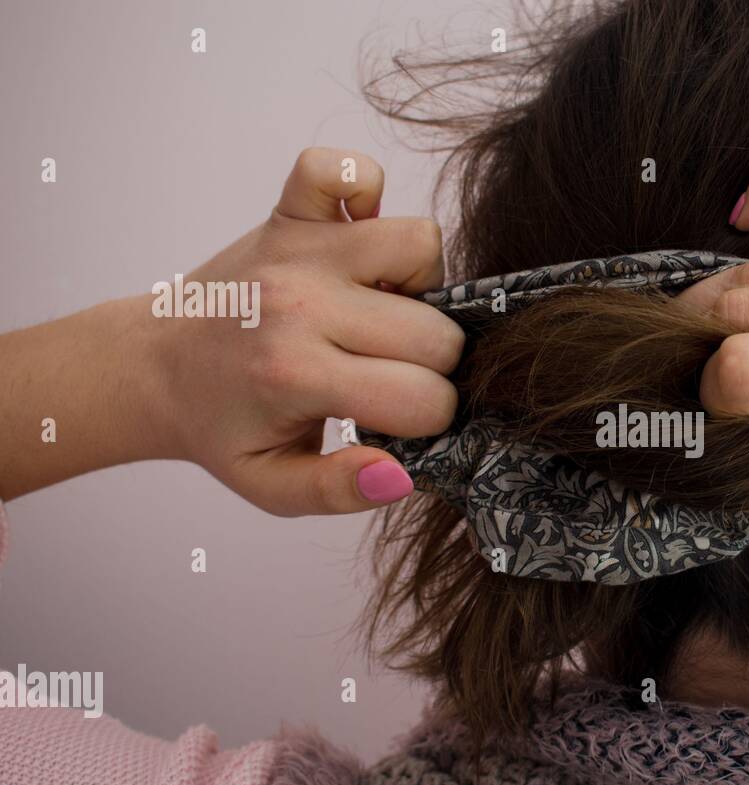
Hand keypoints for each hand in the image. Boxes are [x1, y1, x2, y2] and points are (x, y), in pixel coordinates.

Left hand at [0, 147, 460, 515]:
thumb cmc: (222, 426)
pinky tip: (356, 243)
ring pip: (419, 246)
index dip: (429, 418)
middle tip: (386, 374)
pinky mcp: (289, 213)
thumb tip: (402, 474)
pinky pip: (346, 170)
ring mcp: (297, 250)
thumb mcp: (269, 486)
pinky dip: (365, 192)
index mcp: (297, 375)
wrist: (151, 367)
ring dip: (419, 285)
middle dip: (431, 364)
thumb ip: (336, 491)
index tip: (397, 421)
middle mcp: (301, 304)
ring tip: (380, 312)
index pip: (424, 398)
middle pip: (436, 330)